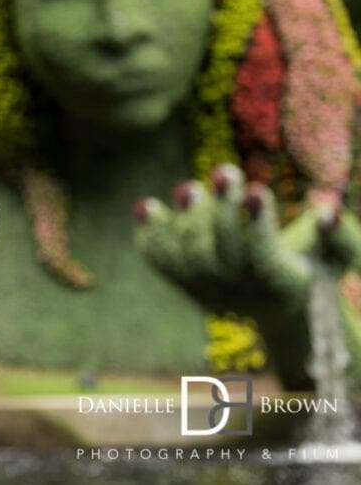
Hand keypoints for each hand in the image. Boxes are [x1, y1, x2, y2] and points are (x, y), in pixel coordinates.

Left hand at [133, 163, 360, 386]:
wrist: (284, 315)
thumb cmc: (316, 272)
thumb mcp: (340, 258)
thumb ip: (341, 236)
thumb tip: (326, 210)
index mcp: (280, 287)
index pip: (263, 258)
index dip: (258, 225)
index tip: (256, 188)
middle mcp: (240, 295)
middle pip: (219, 256)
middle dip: (220, 212)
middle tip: (224, 169)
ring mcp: (209, 293)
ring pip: (188, 260)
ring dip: (183, 221)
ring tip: (188, 186)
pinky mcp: (188, 287)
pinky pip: (163, 265)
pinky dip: (150, 237)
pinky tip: (144, 207)